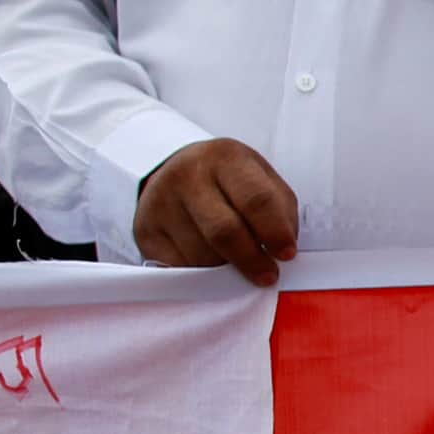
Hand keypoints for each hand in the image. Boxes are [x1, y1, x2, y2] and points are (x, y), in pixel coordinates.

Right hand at [133, 138, 299, 284]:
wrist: (177, 171)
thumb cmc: (229, 181)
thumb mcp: (261, 179)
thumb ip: (280, 210)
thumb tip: (282, 249)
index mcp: (225, 158)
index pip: (256, 200)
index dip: (275, 233)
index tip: (287, 254)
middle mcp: (187, 176)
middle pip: (224, 231)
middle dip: (251, 259)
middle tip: (268, 275)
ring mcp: (161, 203)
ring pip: (201, 254)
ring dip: (226, 269)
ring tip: (237, 263)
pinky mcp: (146, 230)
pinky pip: (178, 266)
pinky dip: (201, 275)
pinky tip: (211, 266)